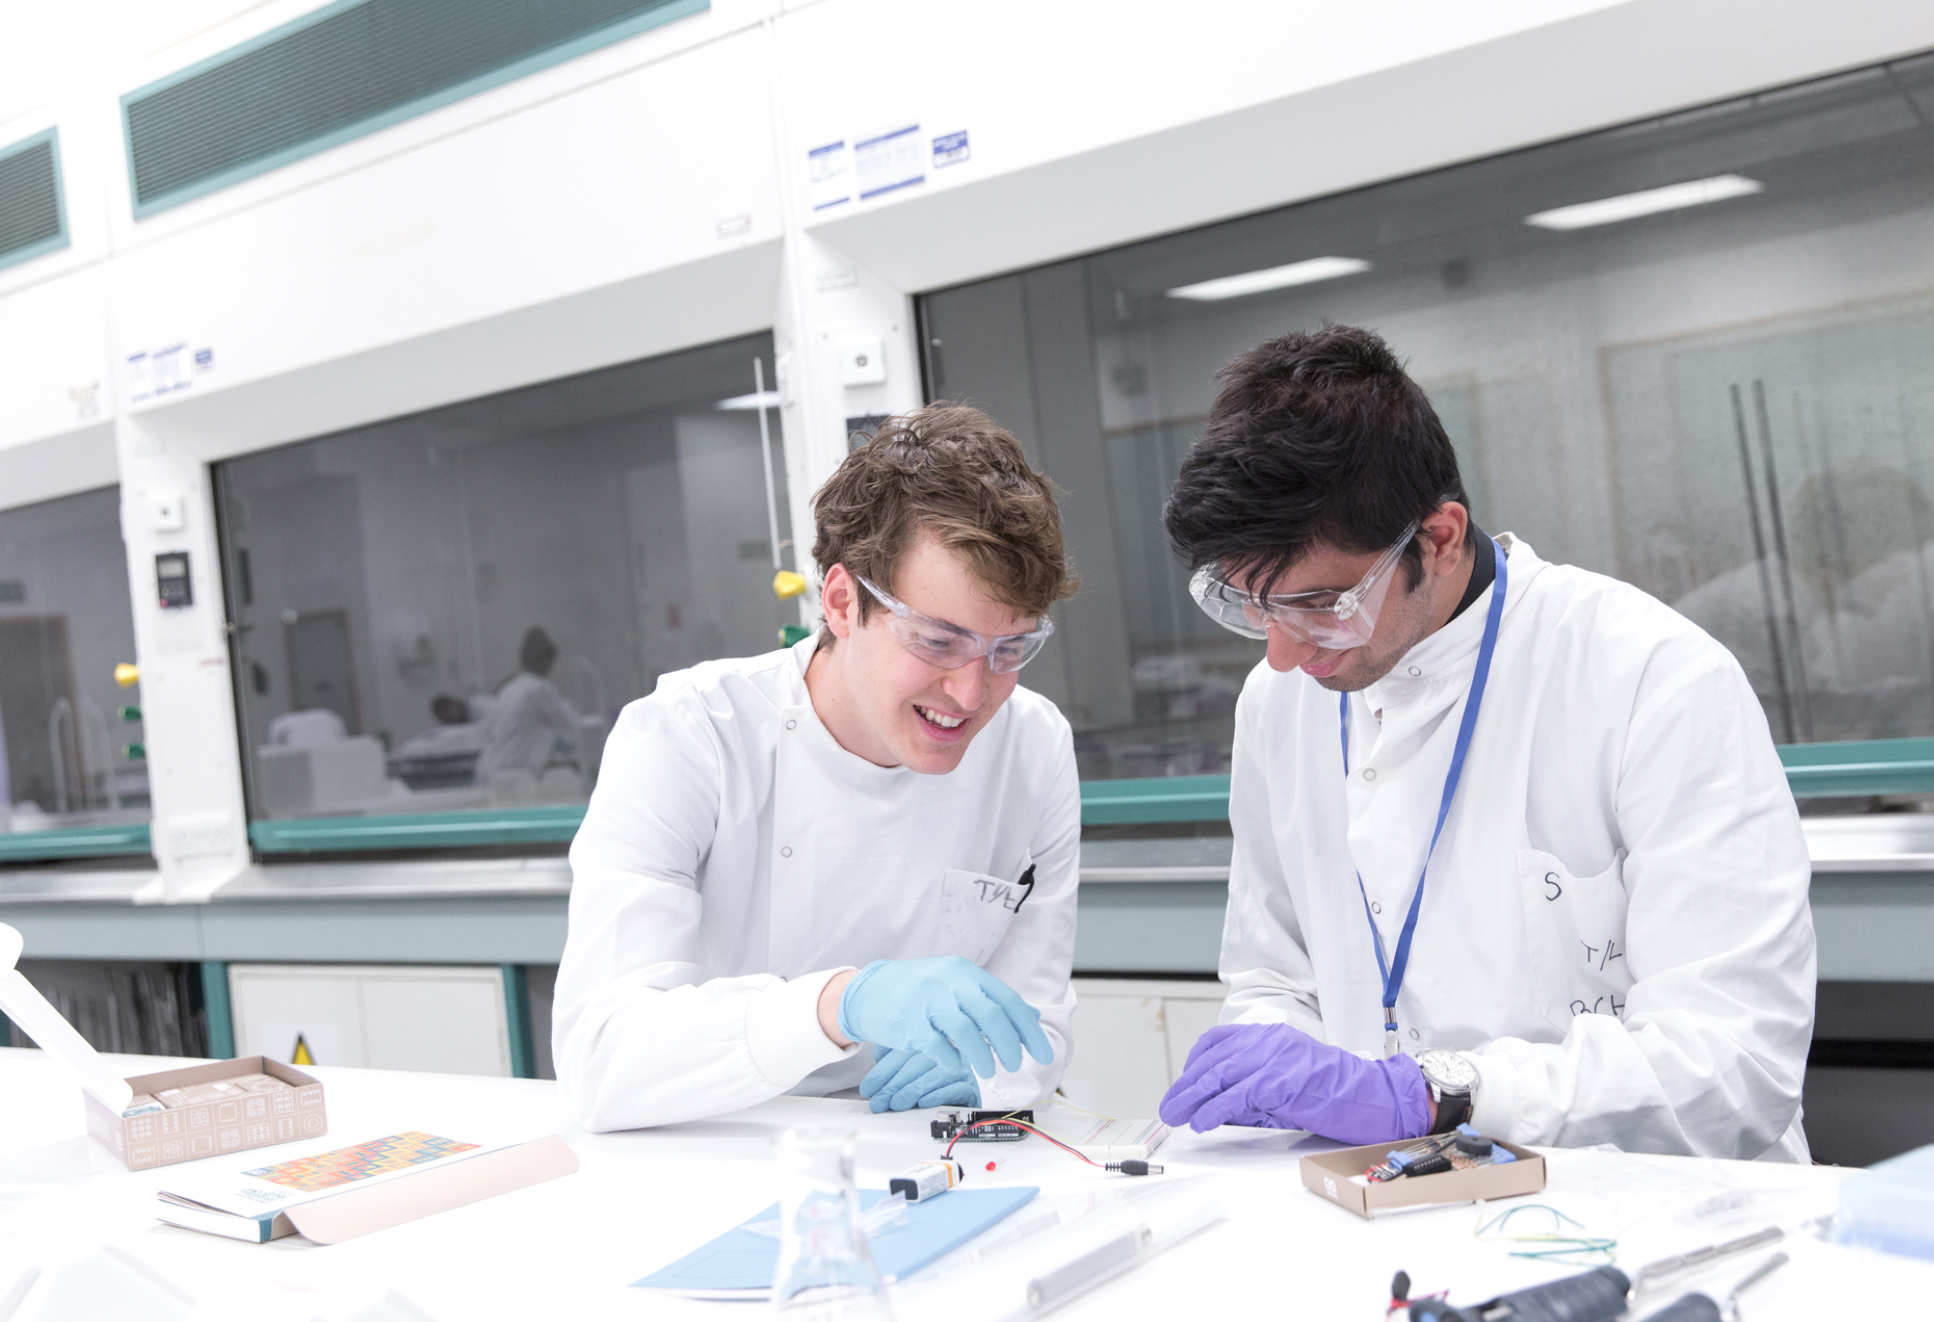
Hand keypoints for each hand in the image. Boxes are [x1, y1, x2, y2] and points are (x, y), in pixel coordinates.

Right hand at [838, 957, 1053, 1078]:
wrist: (868, 990)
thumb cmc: (919, 990)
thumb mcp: (957, 984)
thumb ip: (991, 999)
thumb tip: (1032, 1016)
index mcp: (966, 972)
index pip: (1007, 1000)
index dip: (1028, 1030)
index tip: (1041, 1053)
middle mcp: (949, 982)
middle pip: (991, 1015)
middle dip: (1010, 1045)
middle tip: (1015, 1064)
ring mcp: (927, 1001)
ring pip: (966, 1031)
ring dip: (982, 1056)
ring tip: (988, 1071)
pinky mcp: (908, 1023)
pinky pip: (937, 1046)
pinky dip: (952, 1060)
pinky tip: (956, 1066)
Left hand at [859, 1047, 979, 1112]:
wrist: (958, 1096)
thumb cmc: (926, 1079)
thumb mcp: (904, 1062)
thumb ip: (889, 1055)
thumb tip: (875, 1062)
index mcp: (926, 1038)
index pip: (902, 1051)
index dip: (882, 1071)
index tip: (868, 1089)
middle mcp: (944, 1048)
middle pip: (917, 1063)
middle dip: (893, 1085)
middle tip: (878, 1102)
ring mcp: (959, 1066)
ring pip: (934, 1074)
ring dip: (912, 1091)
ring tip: (896, 1104)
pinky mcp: (971, 1085)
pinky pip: (955, 1088)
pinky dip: (937, 1095)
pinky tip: (923, 1102)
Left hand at [1157, 1024, 1430, 1143]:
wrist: (1374, 1097)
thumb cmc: (1334, 1095)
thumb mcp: (1288, 1081)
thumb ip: (1255, 1087)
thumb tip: (1220, 1104)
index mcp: (1270, 1036)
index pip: (1219, 1041)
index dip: (1195, 1064)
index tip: (1183, 1084)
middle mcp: (1269, 1041)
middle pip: (1213, 1061)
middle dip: (1186, 1086)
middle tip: (1169, 1107)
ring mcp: (1275, 1059)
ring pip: (1219, 1076)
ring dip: (1192, 1098)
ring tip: (1176, 1116)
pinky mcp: (1282, 1081)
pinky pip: (1237, 1095)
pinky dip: (1214, 1109)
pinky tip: (1202, 1122)